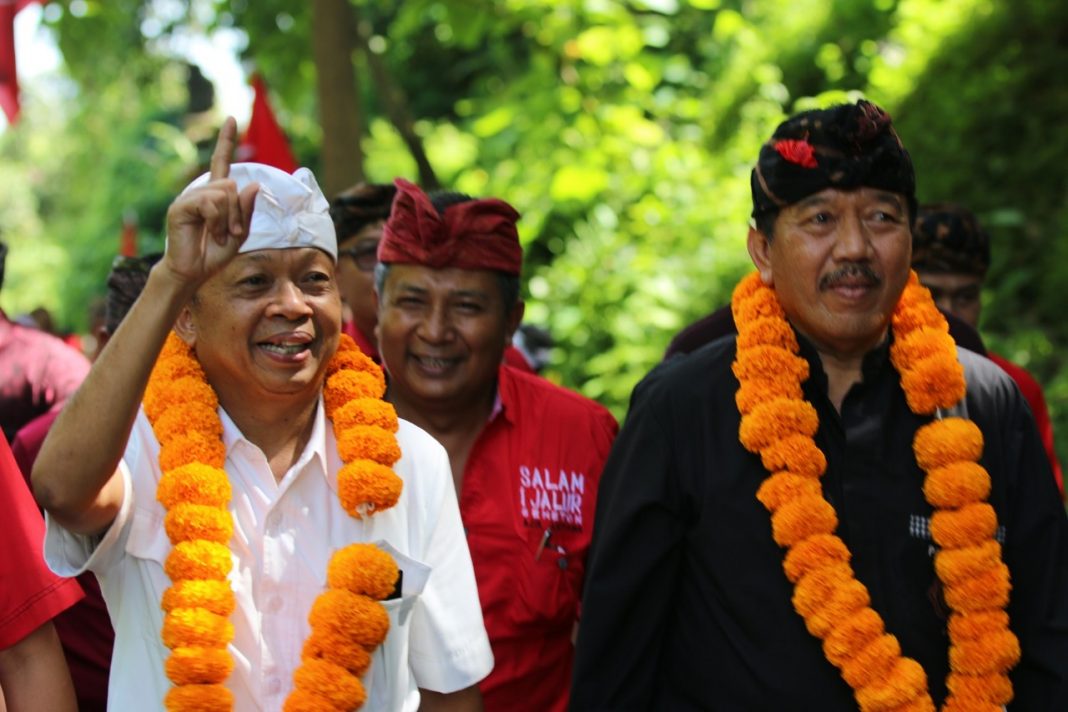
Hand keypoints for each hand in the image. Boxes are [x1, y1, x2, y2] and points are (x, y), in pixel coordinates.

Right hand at [162, 117, 259, 288]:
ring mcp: (190, 198)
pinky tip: (208, 233)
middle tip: (230, 233)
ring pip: (223, 194)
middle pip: (232, 186)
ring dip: (228, 219)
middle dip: (238, 213)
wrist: (193, 271)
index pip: (221, 161)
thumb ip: (247, 210)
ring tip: (218, 235)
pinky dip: (216, 221)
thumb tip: (253, 184)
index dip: (226, 140)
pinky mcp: (180, 207)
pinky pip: (210, 204)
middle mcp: (202, 191)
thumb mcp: (240, 232)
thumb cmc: (214, 253)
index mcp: (216, 195)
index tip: (232, 118)